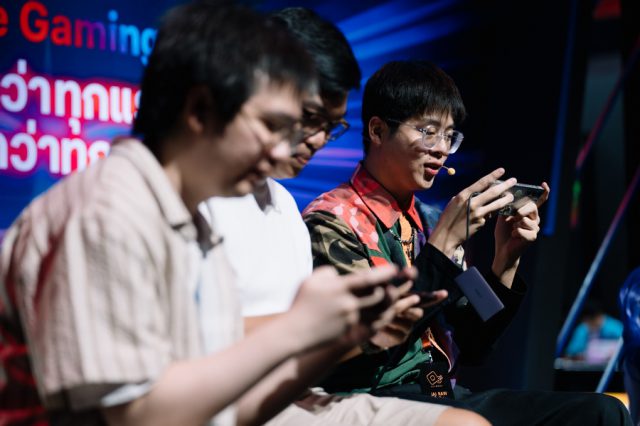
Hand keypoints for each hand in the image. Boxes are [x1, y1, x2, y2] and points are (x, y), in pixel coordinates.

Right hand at [286, 265, 408, 350]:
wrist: (295, 332)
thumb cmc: (301, 303)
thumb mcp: (311, 281)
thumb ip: (328, 272)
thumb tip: (340, 274)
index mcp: (339, 288)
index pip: (367, 278)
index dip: (384, 273)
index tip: (395, 269)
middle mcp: (348, 304)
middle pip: (378, 296)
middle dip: (387, 290)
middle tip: (389, 285)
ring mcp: (351, 319)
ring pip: (377, 311)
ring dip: (385, 304)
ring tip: (386, 298)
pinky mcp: (350, 331)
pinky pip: (368, 322)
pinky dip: (374, 316)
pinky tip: (376, 312)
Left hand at [369, 284, 447, 349]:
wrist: (362, 325)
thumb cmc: (372, 305)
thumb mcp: (382, 293)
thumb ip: (397, 286)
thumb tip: (410, 275)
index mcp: (408, 300)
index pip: (424, 298)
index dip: (434, 296)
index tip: (445, 293)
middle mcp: (411, 314)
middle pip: (417, 312)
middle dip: (407, 308)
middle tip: (395, 305)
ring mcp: (408, 327)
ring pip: (408, 323)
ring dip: (394, 319)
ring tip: (379, 315)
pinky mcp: (401, 338)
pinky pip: (398, 333)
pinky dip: (388, 329)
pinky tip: (379, 327)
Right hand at [428, 168, 515, 257]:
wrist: (446, 235)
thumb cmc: (448, 217)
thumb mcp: (454, 202)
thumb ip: (466, 196)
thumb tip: (478, 190)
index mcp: (464, 195)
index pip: (482, 182)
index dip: (493, 175)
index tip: (502, 170)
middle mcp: (472, 203)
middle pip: (493, 192)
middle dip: (505, 185)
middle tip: (513, 180)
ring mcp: (478, 214)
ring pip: (497, 204)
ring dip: (506, 199)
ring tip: (511, 196)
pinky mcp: (481, 223)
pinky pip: (491, 214)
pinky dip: (496, 210)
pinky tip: (500, 208)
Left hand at [492, 182, 549, 284]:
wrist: (503, 249)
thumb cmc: (504, 233)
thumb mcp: (503, 216)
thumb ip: (507, 206)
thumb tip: (506, 194)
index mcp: (528, 213)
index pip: (538, 201)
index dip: (543, 193)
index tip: (544, 184)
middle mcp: (535, 219)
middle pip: (531, 206)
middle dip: (521, 210)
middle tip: (514, 216)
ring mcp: (535, 228)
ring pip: (525, 219)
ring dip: (515, 224)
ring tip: (513, 230)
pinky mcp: (533, 237)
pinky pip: (522, 230)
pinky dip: (514, 233)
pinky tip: (514, 237)